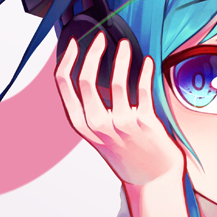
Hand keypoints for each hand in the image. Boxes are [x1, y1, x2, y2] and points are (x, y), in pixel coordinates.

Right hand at [54, 34, 184, 188]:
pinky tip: (147, 62)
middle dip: (91, 52)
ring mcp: (121, 124)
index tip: (74, 43)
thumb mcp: (98, 135)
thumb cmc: (126, 153)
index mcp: (82, 124)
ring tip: (125, 44)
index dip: (67, 59)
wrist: (151, 179)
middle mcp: (98, 124)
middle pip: (84, 80)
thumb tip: (88, 74)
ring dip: (120, 58)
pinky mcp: (144, 123)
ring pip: (114, 81)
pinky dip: (145, 71)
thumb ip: (91, 110)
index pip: (64, 85)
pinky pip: (142, 89)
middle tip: (101, 38)